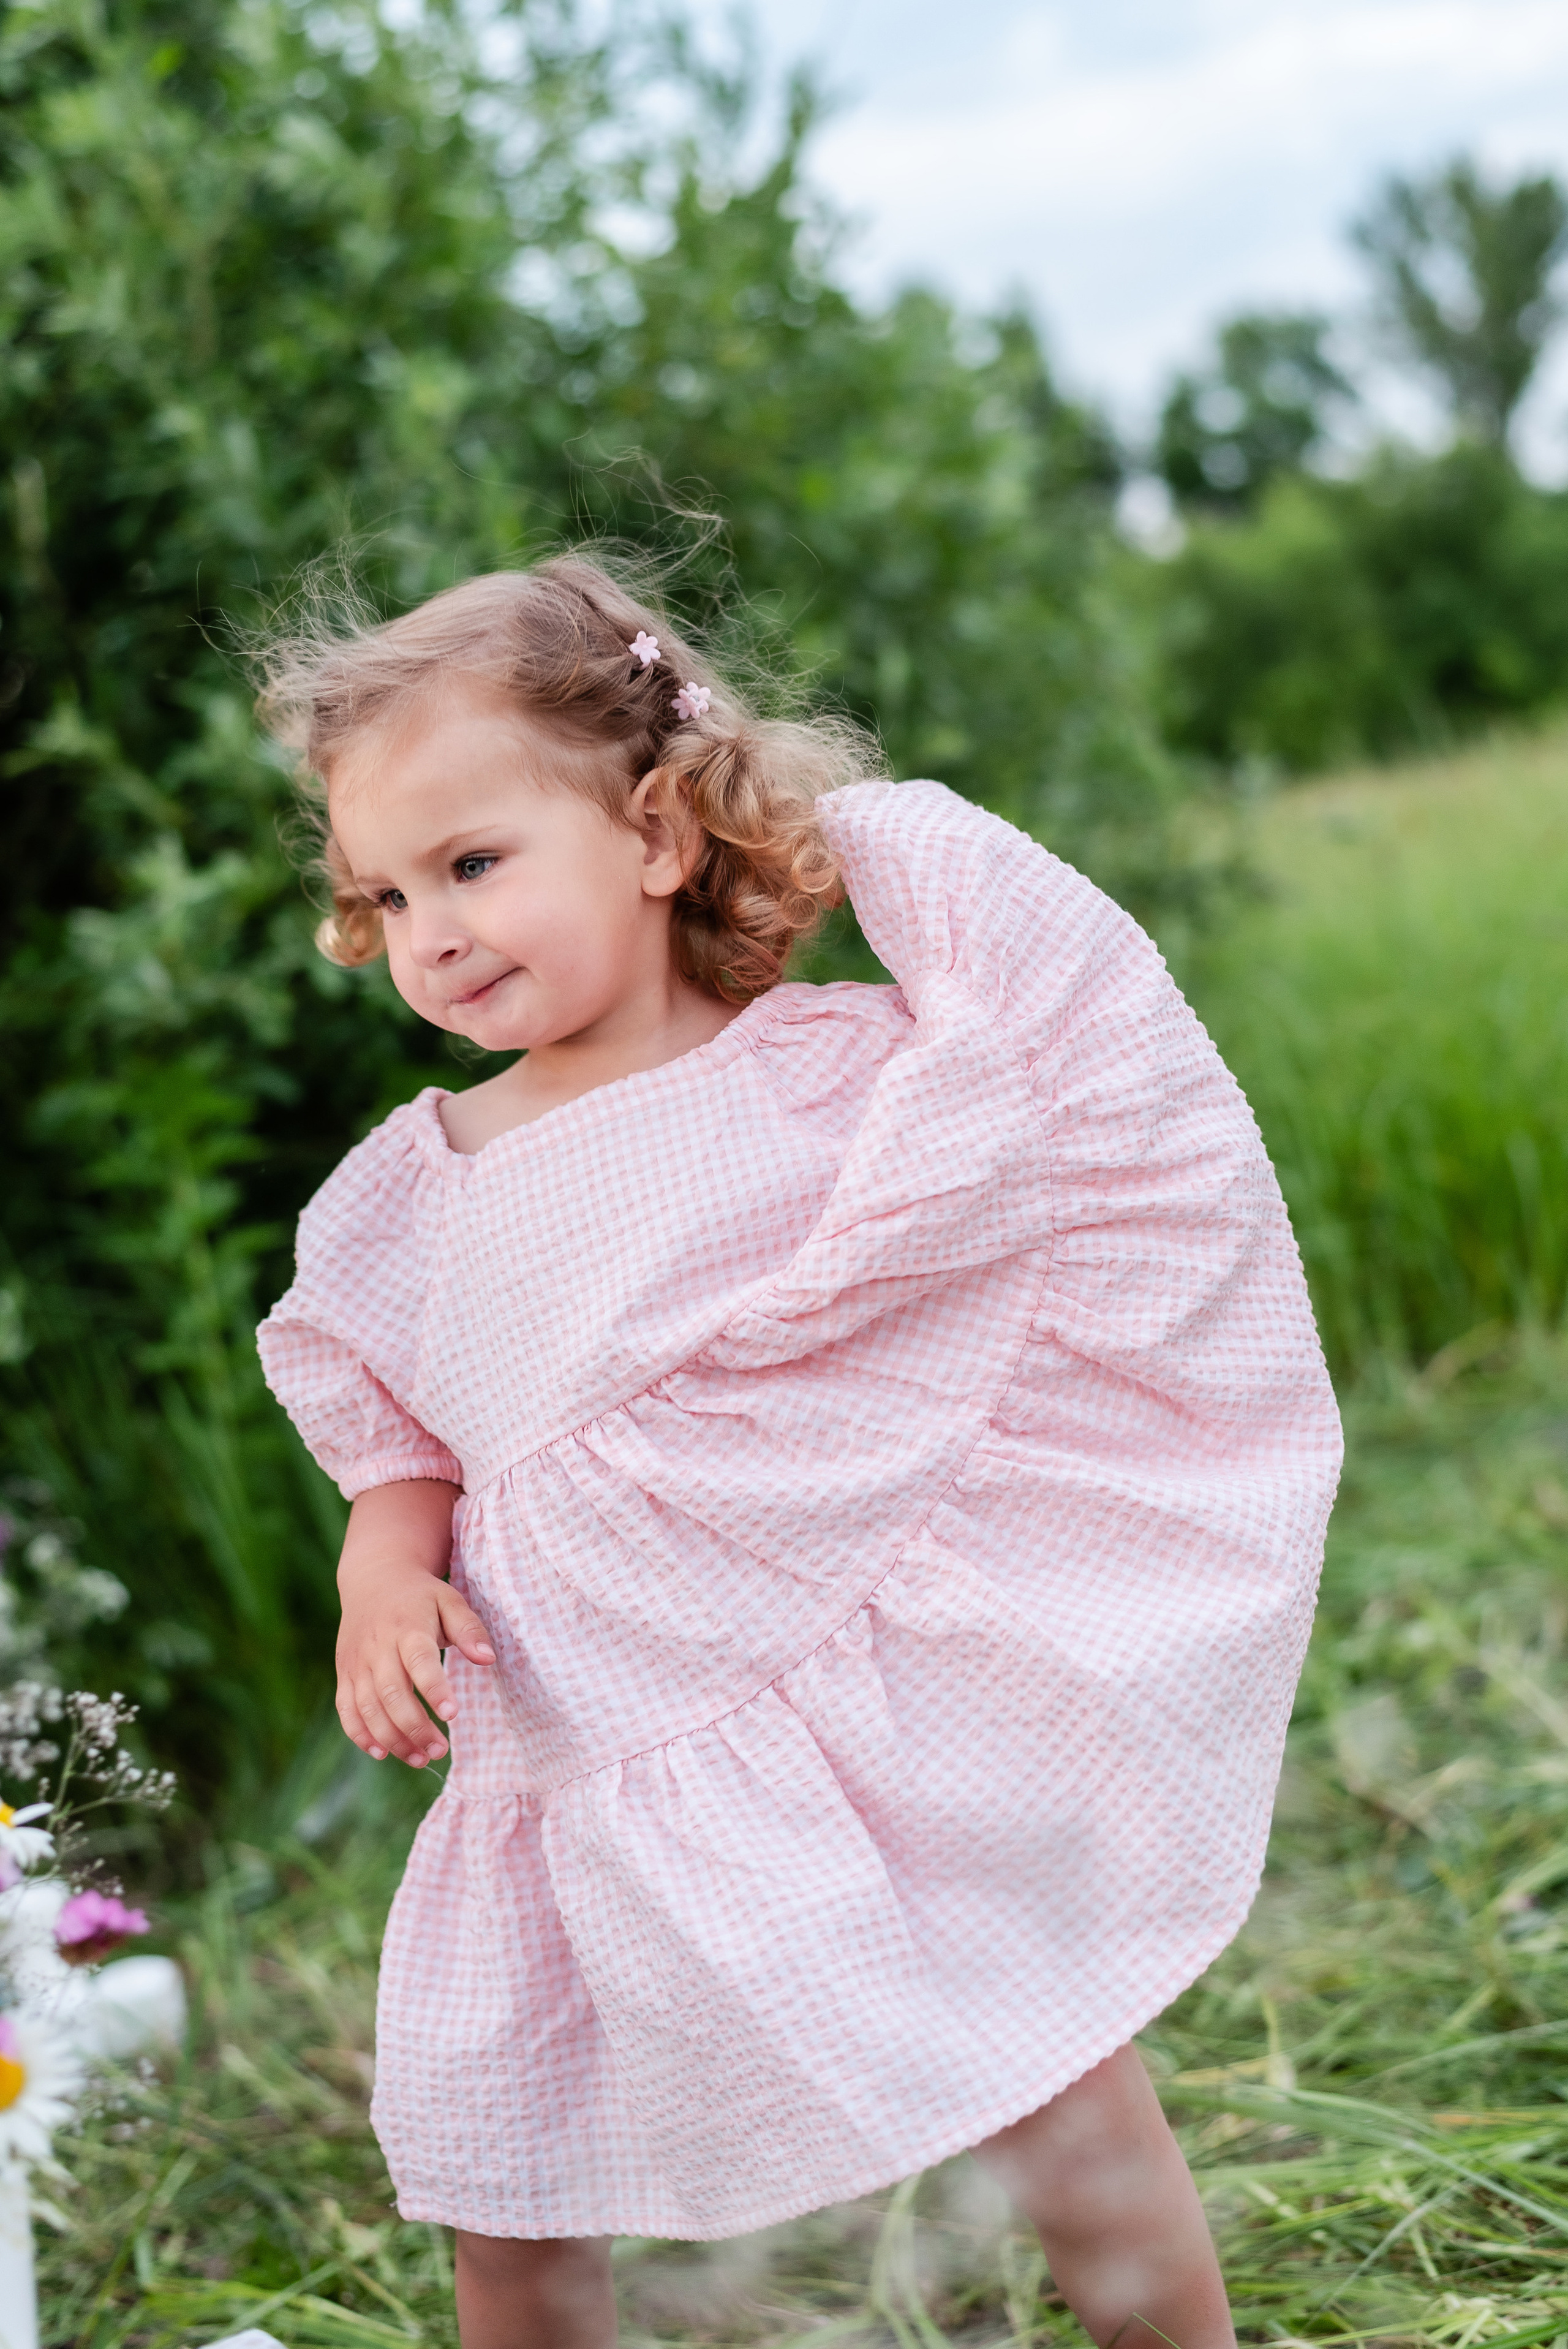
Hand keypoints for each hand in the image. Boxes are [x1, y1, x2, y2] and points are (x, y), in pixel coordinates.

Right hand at [335, 1480, 495, 1766]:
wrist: (373, 1579)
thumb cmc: (421, 1596)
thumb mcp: (449, 1600)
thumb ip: (469, 1629)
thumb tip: (487, 1659)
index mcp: (408, 1627)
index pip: (419, 1661)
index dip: (434, 1689)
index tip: (453, 1715)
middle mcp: (378, 1647)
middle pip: (391, 1693)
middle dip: (415, 1727)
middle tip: (440, 1750)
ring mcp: (357, 1662)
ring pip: (368, 1708)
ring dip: (392, 1739)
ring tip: (420, 1759)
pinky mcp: (344, 1674)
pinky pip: (346, 1709)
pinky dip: (360, 1735)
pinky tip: (382, 1753)